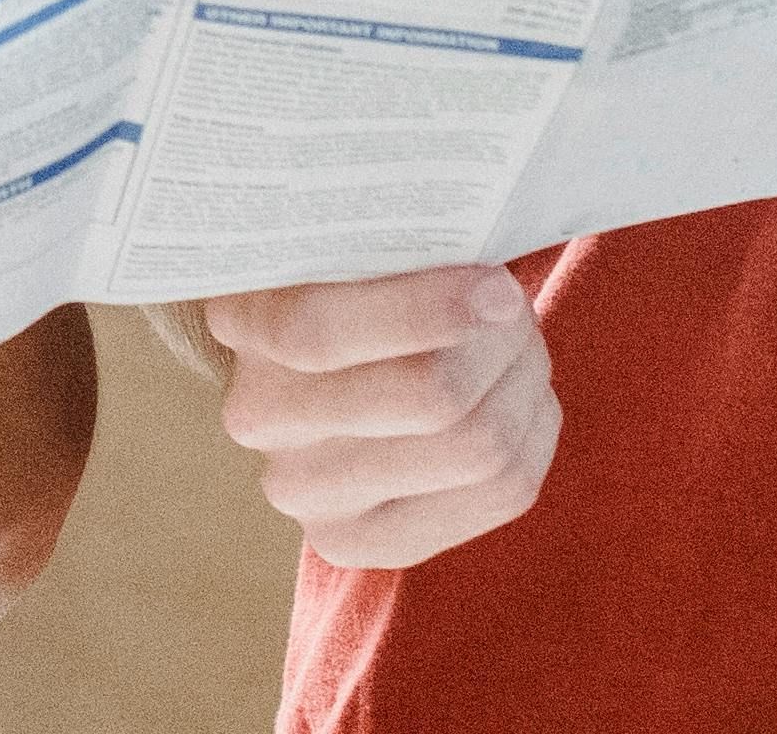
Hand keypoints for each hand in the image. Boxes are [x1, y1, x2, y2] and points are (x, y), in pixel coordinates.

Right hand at [200, 264, 557, 568]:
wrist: (326, 357)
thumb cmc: (357, 268)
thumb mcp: (354, 232)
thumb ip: (396, 232)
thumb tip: (477, 245)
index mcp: (243, 319)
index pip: (318, 333)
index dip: (425, 310)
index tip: (496, 284)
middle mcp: (259, 418)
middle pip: (427, 398)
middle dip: (501, 344)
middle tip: (513, 304)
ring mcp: (306, 495)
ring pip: (476, 447)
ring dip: (523, 383)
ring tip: (520, 344)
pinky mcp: (366, 545)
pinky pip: (501, 493)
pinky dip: (533, 432)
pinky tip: (520, 397)